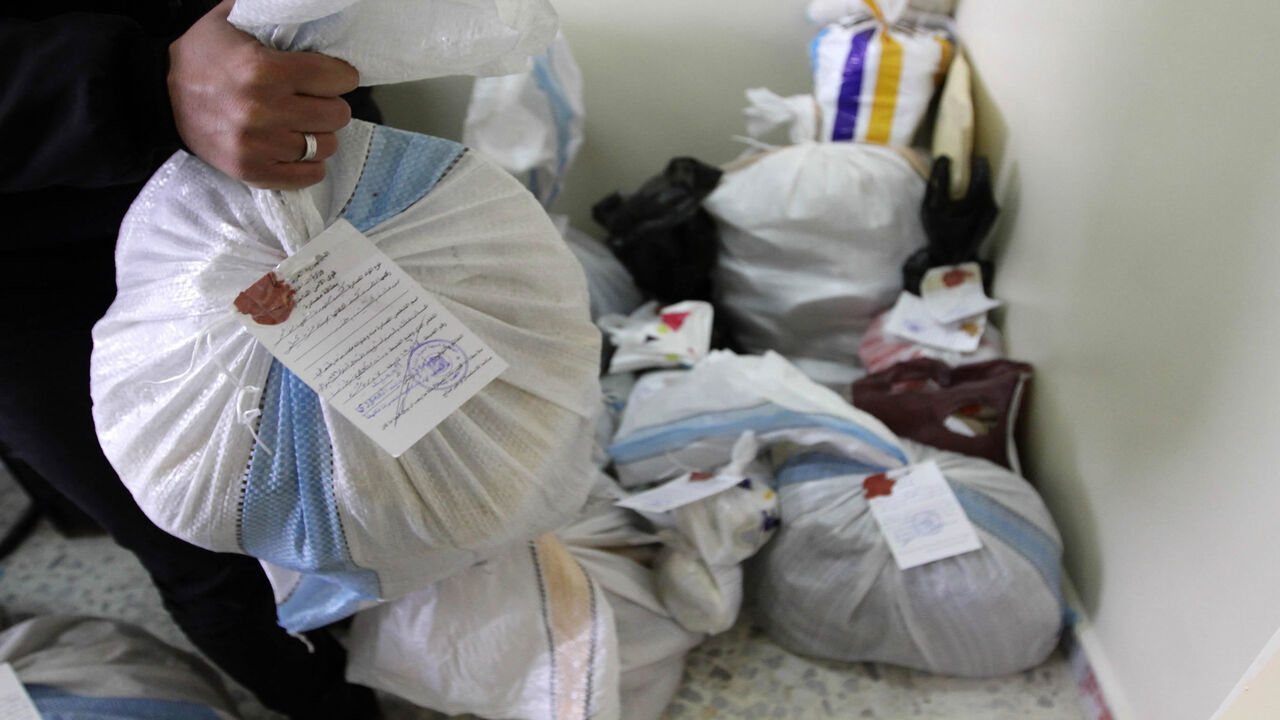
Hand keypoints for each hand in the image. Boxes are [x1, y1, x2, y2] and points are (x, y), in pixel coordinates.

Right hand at [168, 0, 358, 188]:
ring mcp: (257, 145)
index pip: (335, 78)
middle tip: (316, 99)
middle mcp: (263, 110)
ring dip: (321, 134)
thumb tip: (310, 9)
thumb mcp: (231, 19)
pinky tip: (299, 149)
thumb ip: (271, 11)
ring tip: (305, 124)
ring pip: (325, 146)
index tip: (333, 76)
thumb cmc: (201, 55)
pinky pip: (306, 176)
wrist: (159, 96)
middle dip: (331, 103)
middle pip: (337, 114)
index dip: (341, 75)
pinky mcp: (250, 170)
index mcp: (263, 69)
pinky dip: (310, 164)